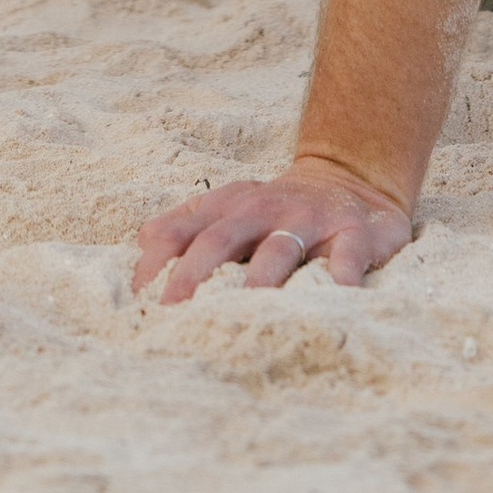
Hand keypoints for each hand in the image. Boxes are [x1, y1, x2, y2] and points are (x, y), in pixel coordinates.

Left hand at [133, 156, 413, 300]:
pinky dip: (339, 277)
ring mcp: (310, 219)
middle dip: (194, 274)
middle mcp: (265, 207)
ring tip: (245, 309)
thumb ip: (188, 226)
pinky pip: (346, 256)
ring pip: (279, 249)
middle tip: (173, 313)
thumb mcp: (232, 209)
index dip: (157, 262)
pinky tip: (333, 298)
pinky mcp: (354, 234)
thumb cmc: (277, 211)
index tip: (137, 298)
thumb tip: (142, 244)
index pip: (183, 228)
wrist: (352, 179)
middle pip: (221, 238)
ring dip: (259, 279)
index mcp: (230, 205)